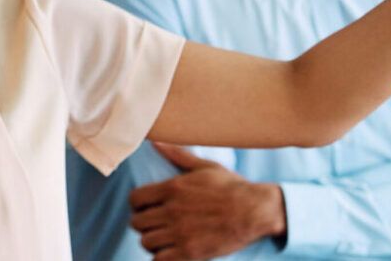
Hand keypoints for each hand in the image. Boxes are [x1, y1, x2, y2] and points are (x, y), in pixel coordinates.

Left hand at [128, 143, 285, 259]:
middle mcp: (172, 210)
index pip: (135, 199)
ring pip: (146, 241)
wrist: (255, 210)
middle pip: (137, 222)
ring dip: (152, 240)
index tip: (147, 207)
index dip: (138, 204)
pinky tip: (172, 251)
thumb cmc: (232, 187)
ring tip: (164, 238)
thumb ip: (177, 155)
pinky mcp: (190, 252)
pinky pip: (159, 260)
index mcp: (172, 188)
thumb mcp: (205, 166)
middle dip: (144, 223)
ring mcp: (180, 232)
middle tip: (156, 224)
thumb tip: (156, 142)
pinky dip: (161, 257)